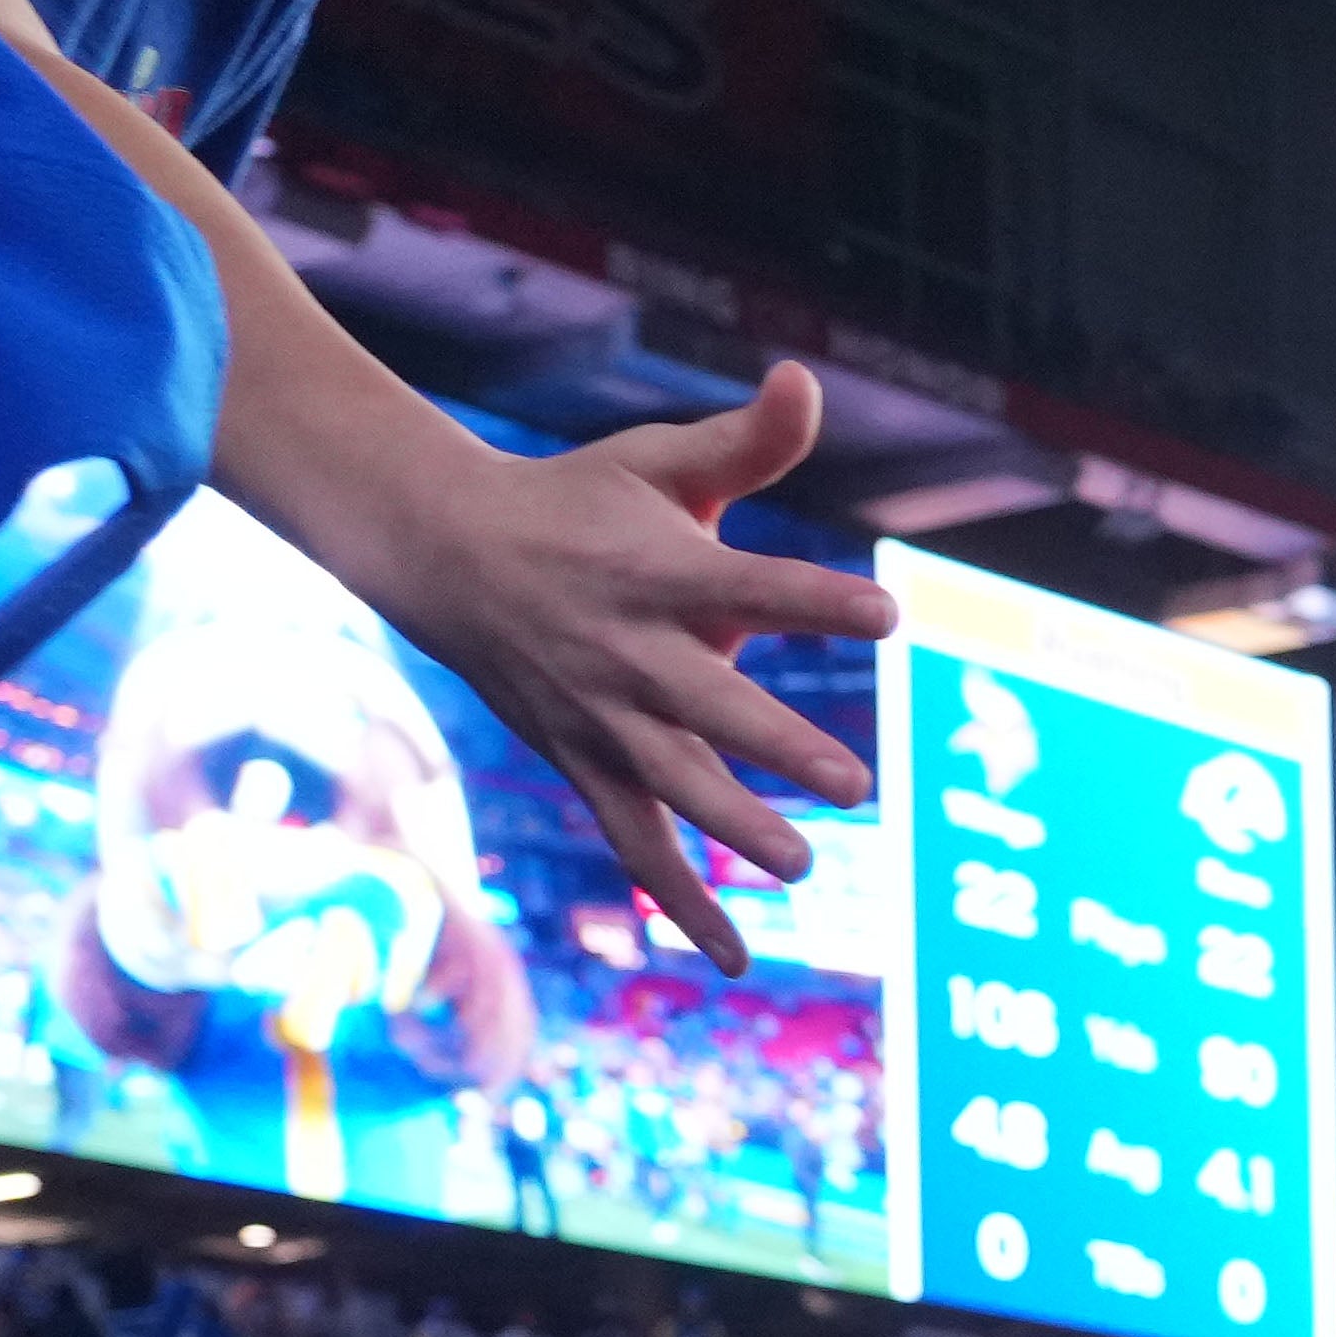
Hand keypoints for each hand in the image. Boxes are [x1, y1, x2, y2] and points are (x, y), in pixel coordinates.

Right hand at [305, 365, 897, 974]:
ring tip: (802, 865)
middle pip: (710, 704)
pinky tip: (737, 957)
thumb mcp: (660, 462)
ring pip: (670, 786)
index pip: (753, 584)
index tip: (887, 613)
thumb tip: (804, 378)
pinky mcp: (588, 767)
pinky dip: (681, 904)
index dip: (818, 599)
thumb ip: (748, 439)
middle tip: (855, 782)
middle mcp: (629, 653)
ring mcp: (603, 720)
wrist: (448, 553)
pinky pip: (637, 848)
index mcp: (658, 572)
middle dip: (777, 744)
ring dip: (732, 829)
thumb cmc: (582, 503)